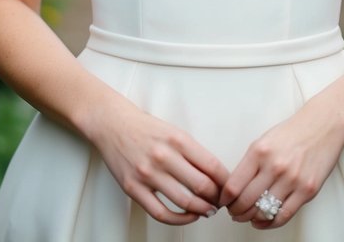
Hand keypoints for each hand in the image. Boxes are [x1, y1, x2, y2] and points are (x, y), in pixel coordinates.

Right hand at [91, 98, 228, 225]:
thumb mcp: (174, 132)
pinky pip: (161, 213)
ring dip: (201, 210)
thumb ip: (193, 152)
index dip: (225, 182)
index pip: (211, 165)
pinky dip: (179, 220)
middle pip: (201, 186)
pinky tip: (187, 217)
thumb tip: (215, 175)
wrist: (113, 124)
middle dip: (216, 198)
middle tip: (221, 202)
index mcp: (178, 139)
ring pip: (184, 202)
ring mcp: (147, 173)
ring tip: (208, 211)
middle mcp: (163, 156)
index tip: (230, 188)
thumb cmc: (145, 128)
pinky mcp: (133, 188)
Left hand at [219, 100, 343, 229]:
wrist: (323, 125)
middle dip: (236, 212)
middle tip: (234, 213)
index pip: (234, 185)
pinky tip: (263, 221)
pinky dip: (270, 223)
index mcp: (259, 151)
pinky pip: (284, 215)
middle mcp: (274, 166)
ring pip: (263, 211)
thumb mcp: (264, 141)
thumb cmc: (292, 132)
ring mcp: (292, 180)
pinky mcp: (307, 190)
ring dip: (251, 219)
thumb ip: (250, 163)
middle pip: (246, 201)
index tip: (223, 202)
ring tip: (248, 217)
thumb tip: (235, 188)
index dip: (225, 199)